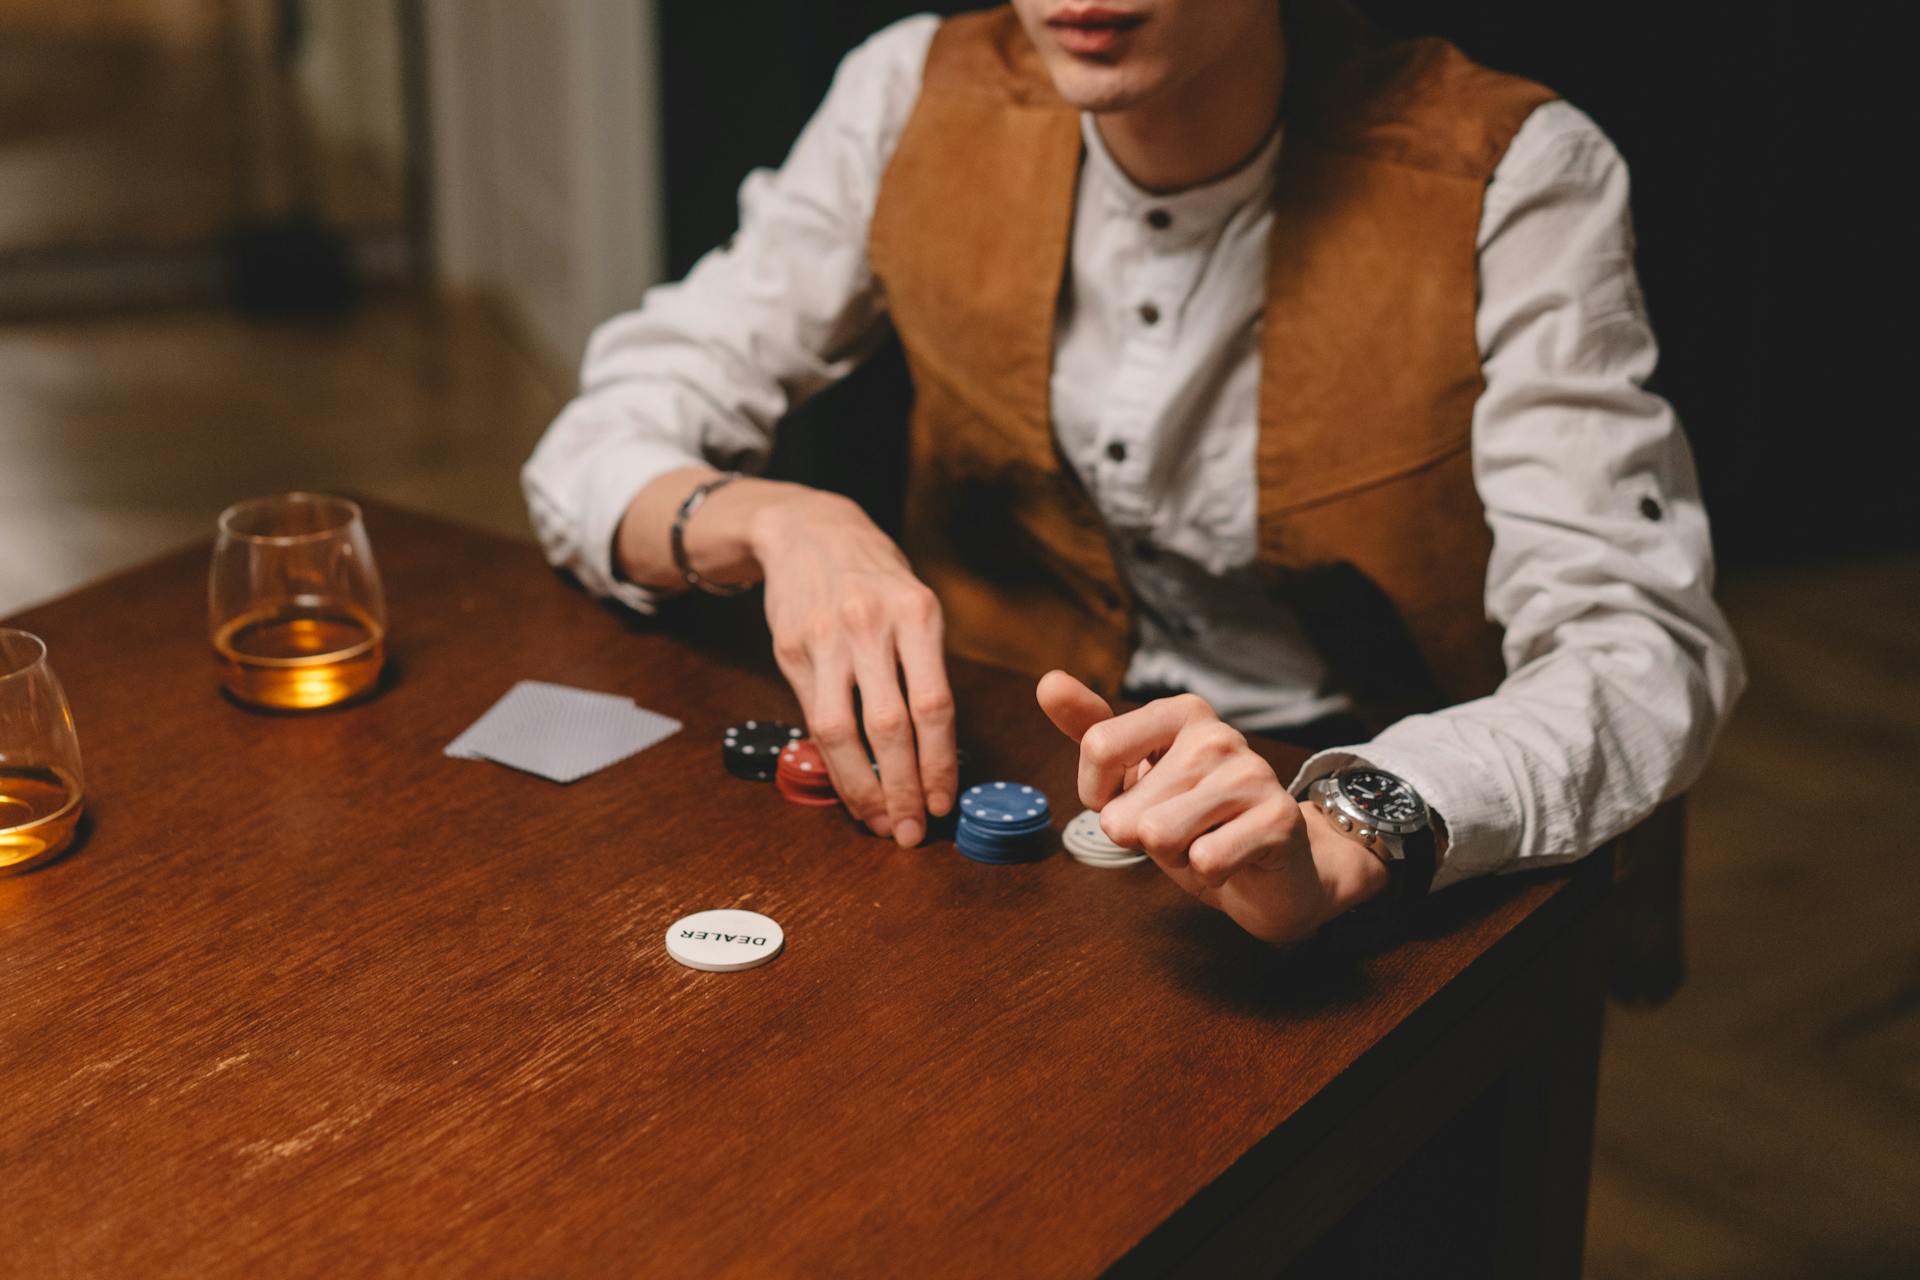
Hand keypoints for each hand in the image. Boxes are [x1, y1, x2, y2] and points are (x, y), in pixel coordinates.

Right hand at [750, 489, 956, 845]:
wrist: (807, 530)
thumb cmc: (873, 578)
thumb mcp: (913, 604)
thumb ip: (923, 668)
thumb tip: (935, 753)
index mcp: (917, 614)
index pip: (934, 705)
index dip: (940, 762)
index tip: (945, 803)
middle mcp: (871, 626)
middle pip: (891, 726)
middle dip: (905, 788)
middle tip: (914, 830)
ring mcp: (827, 639)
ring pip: (845, 732)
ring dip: (865, 788)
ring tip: (881, 821)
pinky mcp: (792, 650)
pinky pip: (815, 721)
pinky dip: (835, 764)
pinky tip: (850, 787)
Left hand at [1036, 670, 1387, 943]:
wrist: (1270, 869)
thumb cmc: (1195, 819)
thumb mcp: (1135, 775)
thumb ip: (1091, 730)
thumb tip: (1048, 682)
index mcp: (1181, 712)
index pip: (1098, 747)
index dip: (1100, 795)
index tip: (1131, 799)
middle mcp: (1217, 734)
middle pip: (1125, 809)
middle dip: (1141, 837)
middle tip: (1182, 829)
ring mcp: (1251, 773)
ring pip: (1159, 836)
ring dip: (1173, 856)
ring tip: (1204, 840)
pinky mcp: (1276, 818)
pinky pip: (1204, 861)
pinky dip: (1209, 873)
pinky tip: (1231, 858)